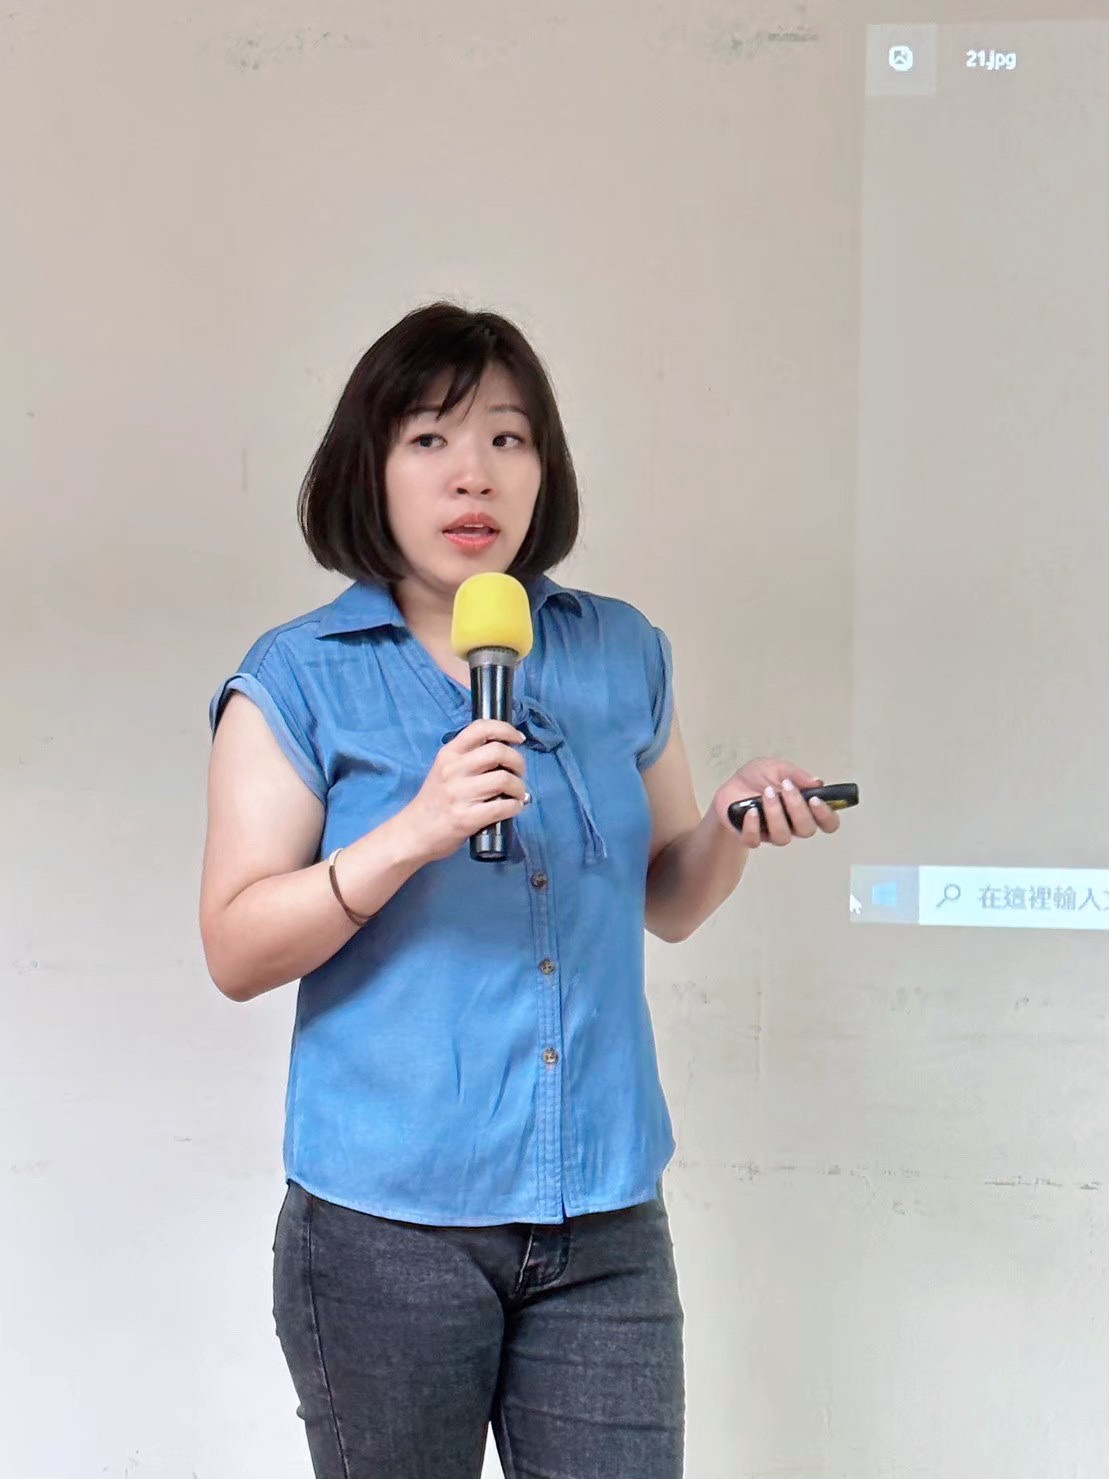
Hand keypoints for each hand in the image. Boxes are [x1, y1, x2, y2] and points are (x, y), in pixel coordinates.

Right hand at [401, 720, 528, 862]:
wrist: (413, 833)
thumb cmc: (434, 802)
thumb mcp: (443, 770)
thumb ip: (468, 759)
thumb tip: (506, 756)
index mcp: (449, 754)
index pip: (481, 728)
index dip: (506, 729)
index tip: (518, 739)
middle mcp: (453, 769)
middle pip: (499, 752)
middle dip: (518, 762)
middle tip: (519, 773)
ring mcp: (459, 794)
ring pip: (504, 779)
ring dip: (519, 787)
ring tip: (517, 794)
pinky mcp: (466, 818)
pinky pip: (503, 807)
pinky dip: (515, 807)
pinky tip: (513, 808)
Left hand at [712, 758, 841, 849]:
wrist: (730, 787)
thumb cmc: (758, 778)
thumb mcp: (777, 768)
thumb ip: (796, 774)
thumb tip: (817, 782)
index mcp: (805, 808)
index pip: (828, 822)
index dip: (826, 815)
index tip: (816, 799)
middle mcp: (792, 825)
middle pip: (807, 830)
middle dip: (798, 808)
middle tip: (787, 788)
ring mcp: (772, 833)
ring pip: (783, 837)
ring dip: (776, 813)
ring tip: (767, 793)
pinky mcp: (751, 837)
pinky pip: (755, 840)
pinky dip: (753, 825)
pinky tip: (750, 810)